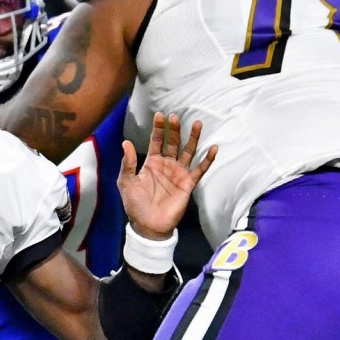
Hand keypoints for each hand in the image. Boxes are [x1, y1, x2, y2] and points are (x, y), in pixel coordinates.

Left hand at [118, 112, 216, 239]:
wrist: (148, 225)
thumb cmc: (135, 204)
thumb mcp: (126, 182)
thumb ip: (128, 163)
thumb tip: (126, 142)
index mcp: (152, 162)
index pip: (156, 141)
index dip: (158, 128)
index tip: (160, 115)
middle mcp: (167, 164)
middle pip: (173, 142)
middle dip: (174, 129)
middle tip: (175, 116)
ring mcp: (179, 173)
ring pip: (188, 151)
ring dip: (193, 138)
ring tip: (197, 123)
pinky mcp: (188, 183)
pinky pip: (200, 169)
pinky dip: (208, 159)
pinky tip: (213, 148)